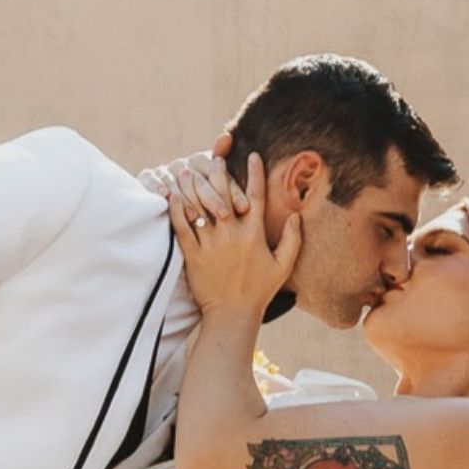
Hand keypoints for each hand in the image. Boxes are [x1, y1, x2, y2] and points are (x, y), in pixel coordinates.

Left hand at [170, 165, 297, 326]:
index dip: (254, 174)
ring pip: (200, 208)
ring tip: (187, 169)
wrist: (232, 313)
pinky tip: (172, 196)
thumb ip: (292, 239)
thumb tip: (296, 216)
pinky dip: (177, 210)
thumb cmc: (259, 289)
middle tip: (215, 156)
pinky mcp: (193, 255)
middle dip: (219, 173)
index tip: (253, 155)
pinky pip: (182, 228)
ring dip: (193, 186)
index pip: (255, 196)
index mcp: (254, 234)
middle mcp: (232, 235)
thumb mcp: (283, 265)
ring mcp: (210, 244)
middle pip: (224, 195)